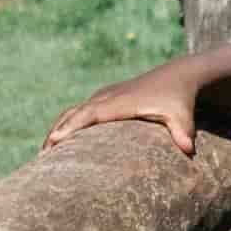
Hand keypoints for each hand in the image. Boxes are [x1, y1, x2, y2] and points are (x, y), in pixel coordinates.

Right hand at [44, 69, 199, 155]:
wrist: (179, 75)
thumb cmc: (180, 98)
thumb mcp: (182, 114)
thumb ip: (183, 131)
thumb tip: (188, 149)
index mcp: (120, 102)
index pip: (89, 115)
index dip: (71, 127)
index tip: (53, 141)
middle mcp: (108, 97)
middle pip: (74, 114)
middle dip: (57, 132)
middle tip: (41, 156)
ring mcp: (105, 96)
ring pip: (74, 112)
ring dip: (59, 129)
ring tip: (44, 153)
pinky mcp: (106, 98)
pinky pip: (81, 111)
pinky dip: (68, 124)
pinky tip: (62, 141)